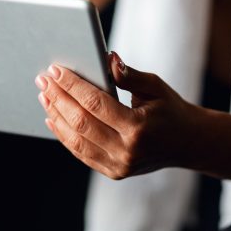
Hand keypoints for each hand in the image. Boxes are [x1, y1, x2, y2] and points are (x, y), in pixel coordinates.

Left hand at [35, 52, 197, 178]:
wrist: (187, 143)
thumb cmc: (171, 110)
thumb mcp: (156, 87)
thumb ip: (129, 75)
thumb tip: (106, 58)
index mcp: (138, 128)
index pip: (96, 103)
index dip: (73, 85)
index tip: (56, 70)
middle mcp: (127, 151)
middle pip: (81, 122)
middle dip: (58, 98)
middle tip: (43, 79)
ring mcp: (119, 166)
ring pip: (76, 140)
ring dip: (56, 116)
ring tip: (45, 96)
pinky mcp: (113, 171)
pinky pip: (81, 153)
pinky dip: (64, 135)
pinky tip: (53, 118)